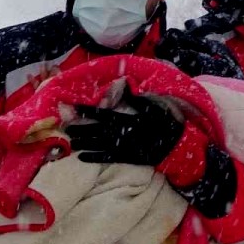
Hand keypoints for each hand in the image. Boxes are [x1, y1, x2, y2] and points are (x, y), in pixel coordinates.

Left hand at [65, 94, 183, 165]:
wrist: (177, 145)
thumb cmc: (165, 123)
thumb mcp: (154, 106)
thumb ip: (136, 98)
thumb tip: (124, 84)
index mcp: (128, 118)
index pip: (103, 113)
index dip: (88, 110)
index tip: (74, 107)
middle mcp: (123, 133)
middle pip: (97, 130)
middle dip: (81, 128)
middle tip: (66, 127)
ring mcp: (124, 146)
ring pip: (99, 144)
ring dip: (84, 143)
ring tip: (70, 141)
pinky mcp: (127, 157)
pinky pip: (107, 158)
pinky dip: (94, 158)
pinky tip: (82, 157)